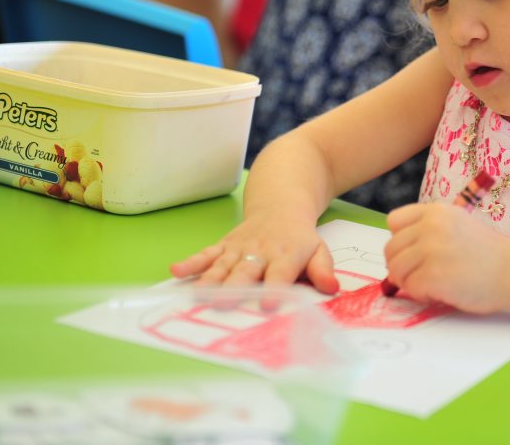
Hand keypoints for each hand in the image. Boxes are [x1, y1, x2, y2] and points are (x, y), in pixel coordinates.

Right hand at [169, 218, 339, 293]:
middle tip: (222, 305)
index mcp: (286, 254)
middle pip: (246, 271)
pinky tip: (176, 271)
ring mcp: (239, 248)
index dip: (274, 289)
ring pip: (223, 265)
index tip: (266, 306)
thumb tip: (332, 288)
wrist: (281, 204)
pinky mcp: (224, 245)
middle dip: (234, 288)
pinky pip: (206, 254)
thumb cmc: (300, 237)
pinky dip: (191, 262)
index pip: (280, 273)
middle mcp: (260, 251)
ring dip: (209, 281)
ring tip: (197, 296)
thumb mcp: (319, 249)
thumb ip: (323, 270)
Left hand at [384, 203, 509, 313]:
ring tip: (429, 285)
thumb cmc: (488, 253)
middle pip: (391, 249)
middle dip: (401, 266)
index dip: (400, 240)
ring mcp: (431, 250)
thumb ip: (428, 229)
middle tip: (419, 275)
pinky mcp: (434, 275)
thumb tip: (398, 253)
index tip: (415, 252)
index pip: (394, 222)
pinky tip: (439, 292)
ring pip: (396, 270)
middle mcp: (431, 226)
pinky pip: (409, 288)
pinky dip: (420, 294)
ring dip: (408, 282)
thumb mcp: (457, 224)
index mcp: (436, 211)